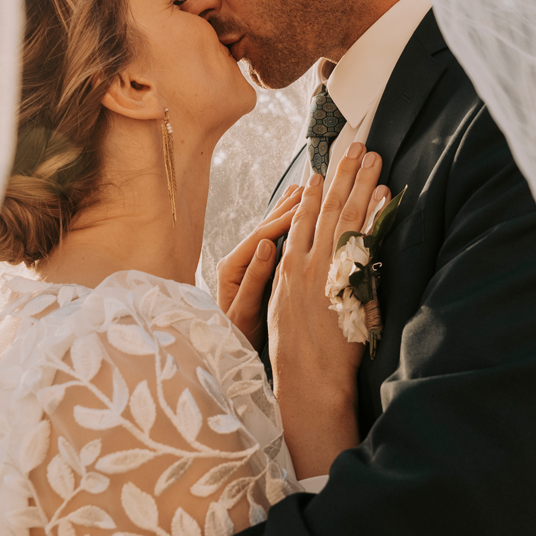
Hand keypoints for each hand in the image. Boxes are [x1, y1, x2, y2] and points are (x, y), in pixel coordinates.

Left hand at [216, 184, 301, 348]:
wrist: (226, 348)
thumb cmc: (236, 334)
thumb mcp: (245, 310)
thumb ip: (254, 278)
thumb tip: (265, 245)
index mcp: (232, 266)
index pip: (261, 236)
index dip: (283, 220)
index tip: (304, 205)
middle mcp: (237, 259)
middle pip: (265, 227)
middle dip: (287, 207)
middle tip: (309, 187)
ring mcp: (246, 262)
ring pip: (269, 230)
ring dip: (287, 210)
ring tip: (304, 190)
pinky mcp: (255, 267)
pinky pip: (273, 240)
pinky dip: (286, 224)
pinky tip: (296, 213)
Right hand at [268, 145, 388, 479]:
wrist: (308, 381)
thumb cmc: (297, 354)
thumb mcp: (286, 311)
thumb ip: (297, 282)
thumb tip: (307, 266)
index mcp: (288, 269)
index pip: (301, 220)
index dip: (314, 193)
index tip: (323, 169)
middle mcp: (306, 263)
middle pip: (326, 208)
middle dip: (342, 174)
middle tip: (357, 145)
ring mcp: (327, 270)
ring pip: (344, 216)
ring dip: (361, 183)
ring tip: (373, 158)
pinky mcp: (348, 281)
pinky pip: (363, 239)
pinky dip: (374, 214)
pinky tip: (385, 194)